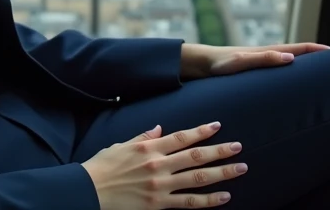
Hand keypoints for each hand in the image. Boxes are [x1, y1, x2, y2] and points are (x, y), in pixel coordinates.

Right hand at [81, 122, 243, 208]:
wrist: (88, 191)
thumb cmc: (102, 166)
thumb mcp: (121, 146)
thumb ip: (142, 138)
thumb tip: (158, 129)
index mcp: (149, 148)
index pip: (182, 137)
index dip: (202, 131)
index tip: (217, 126)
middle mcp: (159, 165)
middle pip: (196, 156)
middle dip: (220, 151)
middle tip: (238, 147)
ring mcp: (161, 186)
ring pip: (198, 178)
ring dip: (222, 173)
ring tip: (240, 168)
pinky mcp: (159, 204)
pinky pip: (189, 203)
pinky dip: (209, 200)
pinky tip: (224, 196)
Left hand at [179, 42, 329, 79]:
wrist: (200, 63)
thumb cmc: (219, 63)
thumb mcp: (241, 62)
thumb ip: (264, 59)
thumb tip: (291, 58)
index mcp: (267, 52)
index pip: (299, 49)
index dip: (318, 50)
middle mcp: (266, 55)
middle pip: (297, 55)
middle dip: (316, 58)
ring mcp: (260, 63)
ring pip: (288, 63)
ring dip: (304, 67)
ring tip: (320, 77)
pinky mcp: (253, 72)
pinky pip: (277, 72)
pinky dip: (289, 74)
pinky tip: (290, 85)